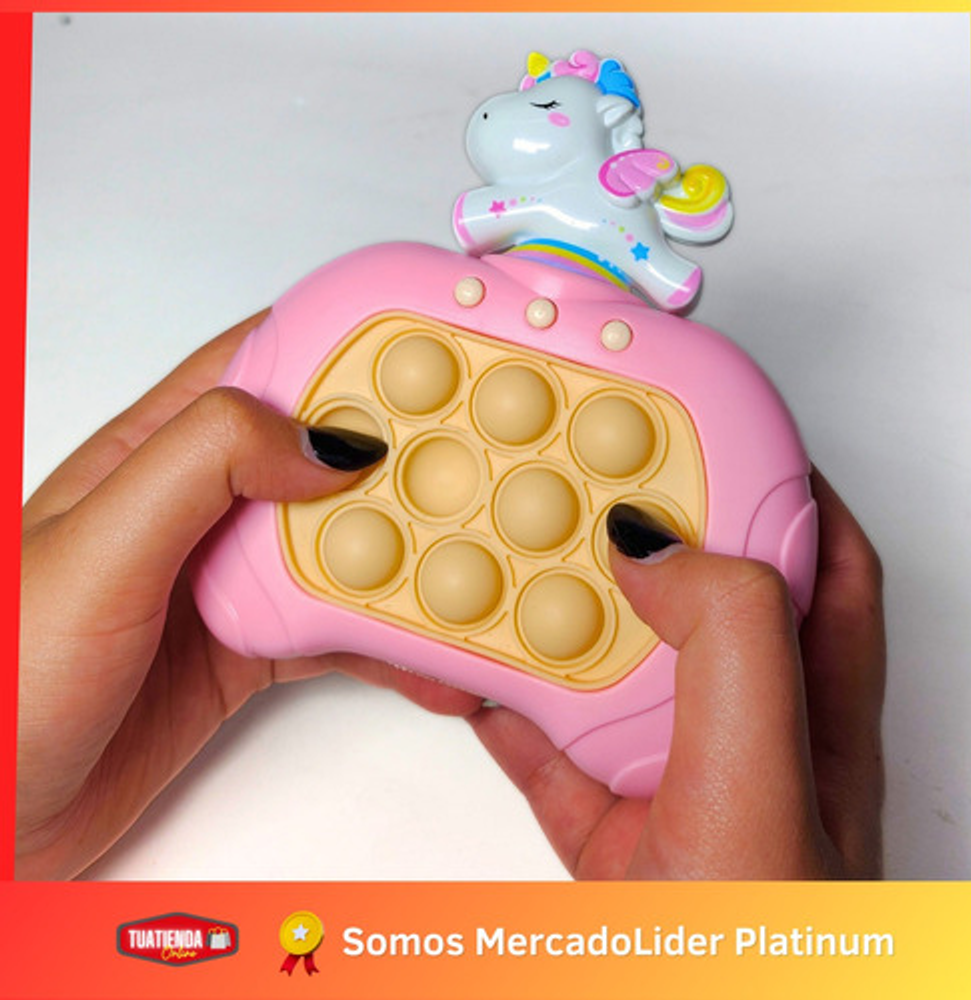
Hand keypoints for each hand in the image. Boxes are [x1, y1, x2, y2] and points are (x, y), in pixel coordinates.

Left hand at [17, 312, 480, 879]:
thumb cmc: (7, 676)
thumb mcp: (97, 549)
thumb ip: (204, 467)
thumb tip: (328, 442)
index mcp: (156, 452)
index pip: (262, 364)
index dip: (346, 347)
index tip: (431, 350)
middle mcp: (201, 508)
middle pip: (322, 457)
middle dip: (404, 454)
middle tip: (486, 460)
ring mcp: (228, 581)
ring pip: (343, 548)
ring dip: (411, 556)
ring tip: (480, 564)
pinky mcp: (246, 651)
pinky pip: (339, 634)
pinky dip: (394, 645)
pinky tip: (436, 660)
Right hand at [470, 471, 884, 878]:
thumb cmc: (761, 964)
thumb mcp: (761, 791)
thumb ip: (729, 648)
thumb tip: (658, 551)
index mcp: (821, 719)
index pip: (820, 567)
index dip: (773, 489)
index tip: (698, 437)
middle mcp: (752, 741)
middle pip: (701, 603)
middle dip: (645, 541)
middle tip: (582, 490)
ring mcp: (678, 785)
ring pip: (613, 671)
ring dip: (554, 624)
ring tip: (508, 573)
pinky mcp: (611, 830)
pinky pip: (547, 745)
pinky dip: (506, 708)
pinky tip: (475, 678)